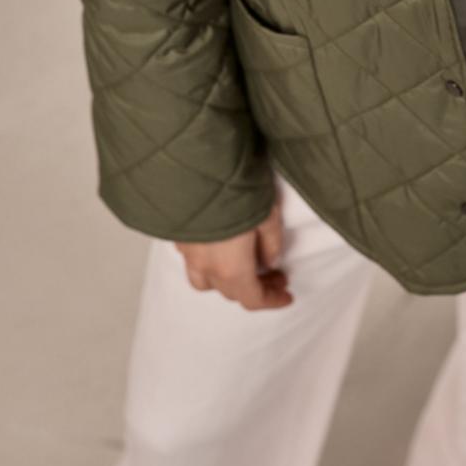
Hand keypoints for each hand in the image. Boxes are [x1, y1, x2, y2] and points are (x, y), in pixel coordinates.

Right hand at [174, 195, 293, 308]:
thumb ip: (271, 244)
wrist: (198, 165)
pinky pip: (192, 260)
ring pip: (204, 281)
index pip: (252, 298)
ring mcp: (188, 252)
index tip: (287, 296)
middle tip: (274, 275)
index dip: (272, 300)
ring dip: (226, 280)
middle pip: (230, 291)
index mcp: (231, 268)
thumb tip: (270, 262)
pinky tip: (221, 246)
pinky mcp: (178, 236)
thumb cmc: (237, 190)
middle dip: (255, 288)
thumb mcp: (268, 215)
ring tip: (244, 265)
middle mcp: (206, 266)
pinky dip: (209, 262)